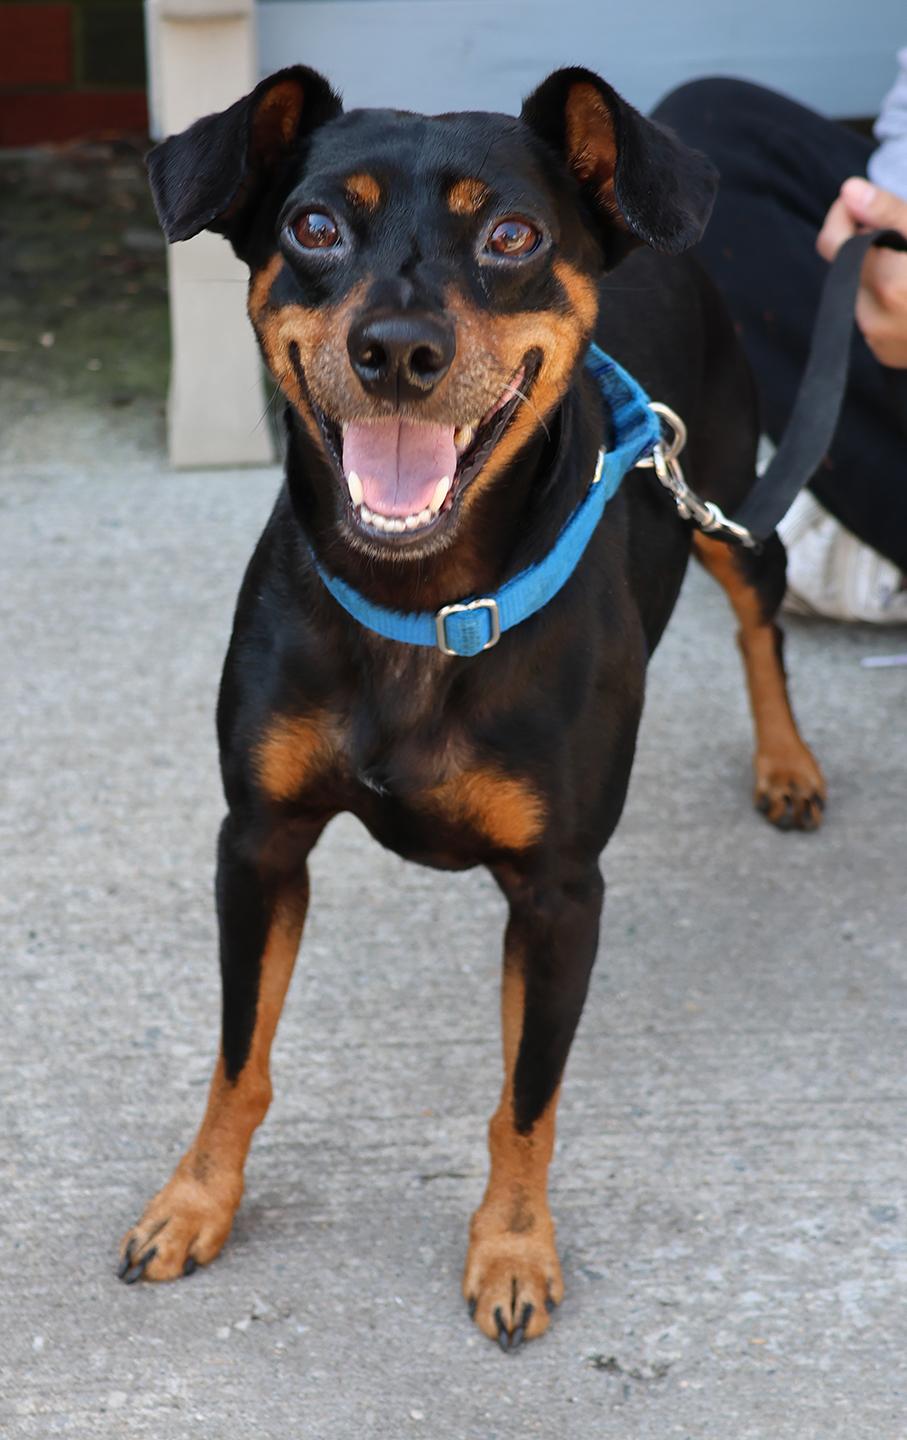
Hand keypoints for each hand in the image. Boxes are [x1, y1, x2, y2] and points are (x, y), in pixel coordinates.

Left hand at [816, 177, 906, 367]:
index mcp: (889, 286)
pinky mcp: (885, 354)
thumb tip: (848, 191)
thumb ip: (888, 211)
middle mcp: (874, 320)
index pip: (832, 242)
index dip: (842, 215)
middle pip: (842, 268)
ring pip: (854, 293)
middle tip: (898, 229)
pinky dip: (882, 297)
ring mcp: (878, 342)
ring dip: (873, 270)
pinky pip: (869, 317)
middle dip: (863, 242)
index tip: (861, 202)